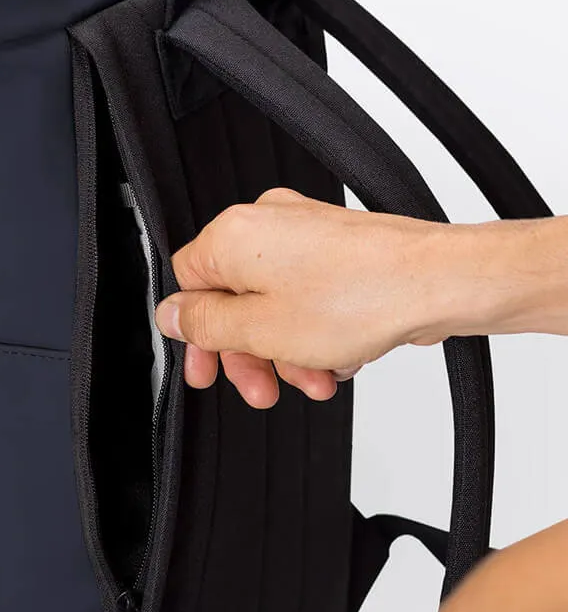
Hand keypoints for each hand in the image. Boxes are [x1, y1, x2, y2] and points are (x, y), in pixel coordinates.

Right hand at [155, 187, 453, 407]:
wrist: (440, 282)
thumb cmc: (359, 298)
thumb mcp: (259, 328)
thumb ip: (203, 324)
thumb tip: (171, 316)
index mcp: (233, 236)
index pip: (187, 284)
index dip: (196, 334)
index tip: (207, 367)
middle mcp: (266, 223)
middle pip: (231, 298)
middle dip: (247, 353)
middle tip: (259, 387)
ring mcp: (304, 233)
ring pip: (273, 303)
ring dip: (286, 350)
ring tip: (313, 379)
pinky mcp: (337, 247)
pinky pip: (307, 296)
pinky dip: (314, 331)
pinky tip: (336, 359)